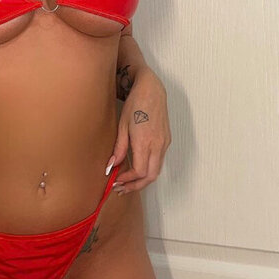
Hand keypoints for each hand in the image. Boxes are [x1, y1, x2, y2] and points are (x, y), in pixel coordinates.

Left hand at [108, 67, 170, 194]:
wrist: (151, 90)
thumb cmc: (135, 104)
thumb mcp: (122, 126)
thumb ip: (119, 148)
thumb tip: (111, 167)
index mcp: (145, 142)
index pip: (140, 172)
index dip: (127, 180)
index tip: (116, 181)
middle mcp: (158, 145)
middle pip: (151, 176)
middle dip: (136, 185)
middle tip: (121, 188)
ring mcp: (164, 143)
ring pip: (156, 170)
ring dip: (143, 179)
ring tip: (127, 181)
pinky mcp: (167, 140)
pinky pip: (159, 161)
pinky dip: (149, 169)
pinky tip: (137, 168)